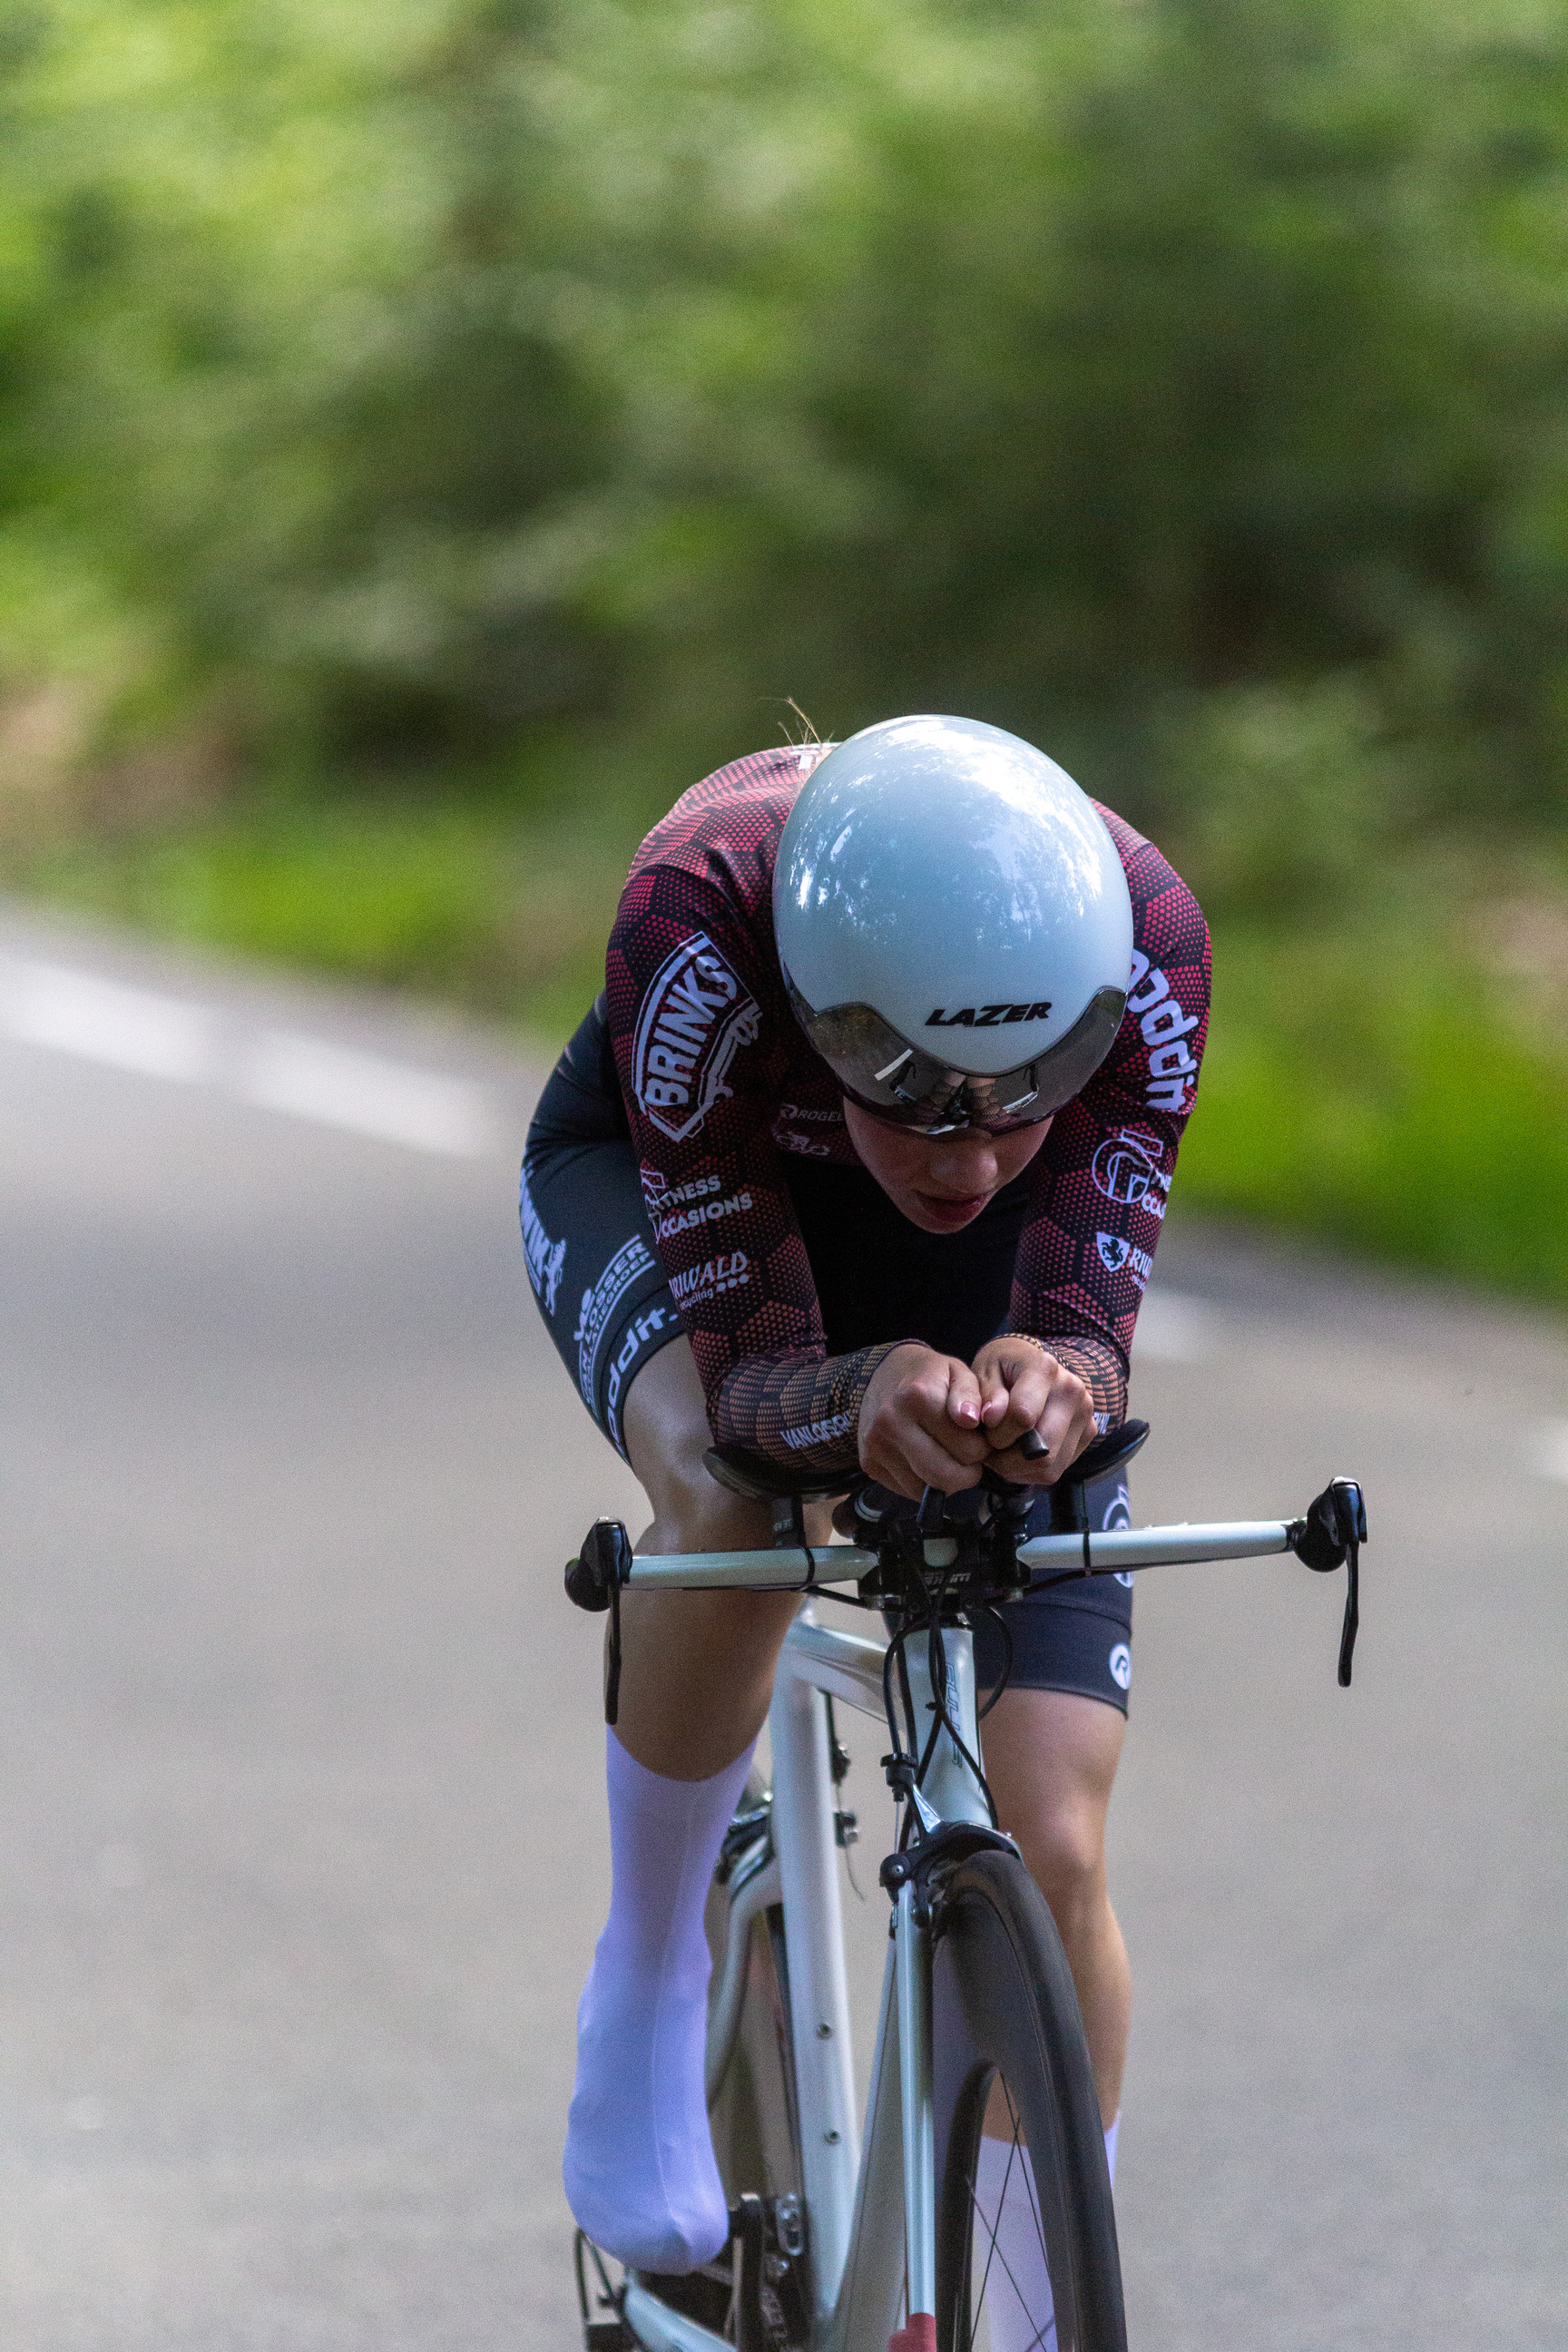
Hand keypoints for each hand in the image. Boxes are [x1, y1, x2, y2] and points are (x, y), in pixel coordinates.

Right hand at [858, 1343, 993, 1499]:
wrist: (880, 1376)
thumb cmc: (927, 1377)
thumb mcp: (957, 1372)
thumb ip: (972, 1395)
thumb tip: (970, 1420)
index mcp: (919, 1397)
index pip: (969, 1450)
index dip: (982, 1448)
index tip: (976, 1438)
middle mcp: (892, 1423)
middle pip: (945, 1476)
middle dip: (966, 1473)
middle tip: (967, 1456)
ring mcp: (877, 1446)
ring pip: (926, 1490)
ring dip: (944, 1481)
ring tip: (945, 1455)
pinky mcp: (869, 1464)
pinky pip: (907, 1491)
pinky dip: (923, 1483)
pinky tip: (925, 1460)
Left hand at [970, 1336, 1095, 1486]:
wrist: (1031, 1365)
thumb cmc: (1001, 1369)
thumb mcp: (981, 1372)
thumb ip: (980, 1394)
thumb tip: (991, 1417)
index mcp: (1044, 1368)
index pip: (1023, 1416)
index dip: (996, 1432)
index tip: (986, 1426)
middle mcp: (1072, 1390)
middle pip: (1042, 1450)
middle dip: (1006, 1460)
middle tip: (990, 1448)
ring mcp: (1085, 1413)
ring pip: (1049, 1467)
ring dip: (1017, 1469)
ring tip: (1001, 1450)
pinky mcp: (1089, 1433)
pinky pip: (1056, 1471)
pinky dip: (1030, 1471)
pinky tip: (1018, 1453)